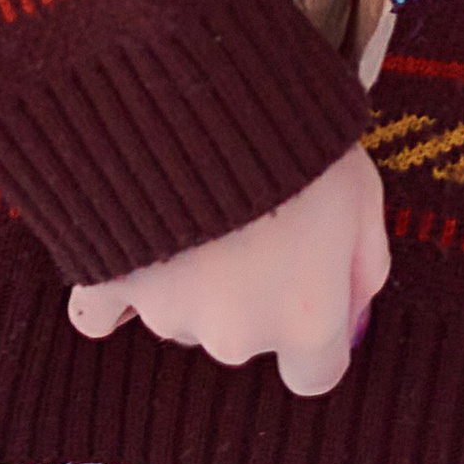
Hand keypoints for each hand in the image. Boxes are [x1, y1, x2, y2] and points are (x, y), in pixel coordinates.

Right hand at [67, 143, 388, 397]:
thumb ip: (364, 262)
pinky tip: (126, 247)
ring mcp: (168, 313)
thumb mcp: (363, 190)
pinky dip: (113, 286)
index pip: (314, 372)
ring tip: (191, 203)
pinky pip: (100, 312)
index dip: (311, 333)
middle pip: (243, 336)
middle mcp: (236, 334)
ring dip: (186, 275)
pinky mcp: (109, 283)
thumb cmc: (295, 137)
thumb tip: (353, 305)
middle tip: (248, 220)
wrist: (198, 91)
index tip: (303, 289)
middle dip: (247, 291)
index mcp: (305, 320)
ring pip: (182, 315)